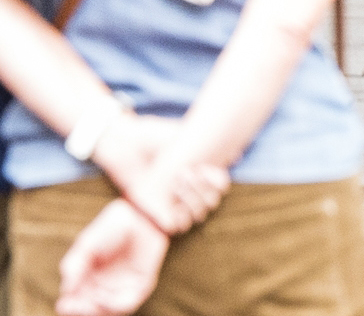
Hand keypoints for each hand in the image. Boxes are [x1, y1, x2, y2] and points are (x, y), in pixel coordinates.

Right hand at [56, 201, 169, 315]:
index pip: (78, 297)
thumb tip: (65, 290)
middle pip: (92, 307)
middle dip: (81, 310)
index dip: (70, 304)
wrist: (139, 217)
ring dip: (96, 310)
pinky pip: (126, 303)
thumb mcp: (86, 245)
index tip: (62, 306)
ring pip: (108, 310)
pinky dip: (113, 304)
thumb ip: (74, 266)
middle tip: (72, 309)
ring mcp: (122, 288)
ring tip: (87, 305)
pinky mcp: (139, 288)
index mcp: (91, 275)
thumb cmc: (111, 228)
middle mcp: (106, 285)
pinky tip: (101, 299)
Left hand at [90, 115, 228, 233]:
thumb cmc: (153, 137)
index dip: (218, 182)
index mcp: (195, 174)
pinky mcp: (157, 214)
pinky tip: (173, 198)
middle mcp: (187, 191)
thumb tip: (237, 154)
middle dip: (203, 188)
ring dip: (192, 198)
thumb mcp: (182, 138)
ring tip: (177, 180)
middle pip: (211, 202)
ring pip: (198, 214)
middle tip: (187, 172)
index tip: (208, 169)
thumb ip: (209, 146)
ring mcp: (172, 203)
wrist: (126, 142)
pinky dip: (180, 215)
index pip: (219, 186)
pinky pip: (178, 226)